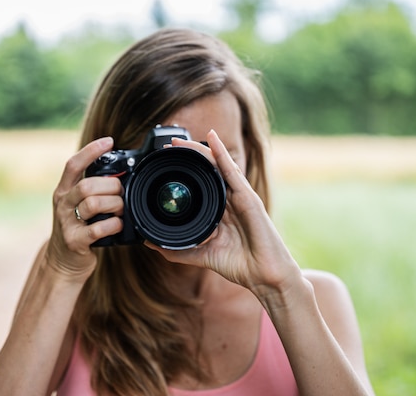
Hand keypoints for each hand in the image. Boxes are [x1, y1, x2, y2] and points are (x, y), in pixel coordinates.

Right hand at [45, 137, 123, 281]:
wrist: (63, 262)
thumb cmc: (78, 228)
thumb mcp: (78, 204)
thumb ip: (92, 189)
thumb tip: (120, 174)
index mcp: (64, 190)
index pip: (73, 164)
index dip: (90, 151)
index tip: (108, 141)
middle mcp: (63, 203)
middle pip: (87, 184)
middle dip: (111, 186)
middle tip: (121, 193)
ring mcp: (67, 223)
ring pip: (93, 204)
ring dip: (114, 205)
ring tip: (121, 209)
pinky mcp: (75, 241)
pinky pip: (97, 228)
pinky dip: (113, 225)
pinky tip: (117, 225)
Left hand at [147, 130, 301, 292]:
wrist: (265, 276)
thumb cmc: (241, 265)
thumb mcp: (202, 255)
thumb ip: (178, 250)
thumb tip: (150, 244)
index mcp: (220, 211)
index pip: (201, 184)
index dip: (186, 171)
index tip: (166, 162)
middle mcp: (230, 200)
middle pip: (208, 170)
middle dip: (189, 155)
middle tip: (168, 145)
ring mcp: (240, 196)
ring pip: (218, 165)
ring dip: (199, 150)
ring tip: (180, 140)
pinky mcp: (248, 197)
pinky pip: (232, 171)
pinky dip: (221, 153)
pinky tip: (211, 138)